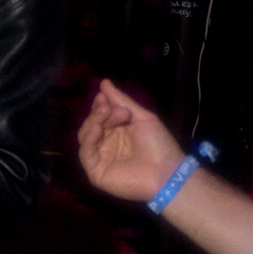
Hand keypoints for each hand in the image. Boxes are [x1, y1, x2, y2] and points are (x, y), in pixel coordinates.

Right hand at [76, 79, 184, 203]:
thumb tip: (104, 82)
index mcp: (117, 133)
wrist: (166, 171)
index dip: (99, 106)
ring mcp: (99, 158)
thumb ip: (122, 100)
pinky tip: (97, 128)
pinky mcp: (95, 171)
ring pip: (85, 136)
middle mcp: (106, 144)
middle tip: (110, 108)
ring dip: (93, 121)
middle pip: (91, 124)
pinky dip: (89, 137)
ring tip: (106, 114)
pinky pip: (85, 152)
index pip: (99, 116)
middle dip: (98, 112)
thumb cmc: (158, 144)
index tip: (104, 96)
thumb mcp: (142, 117)